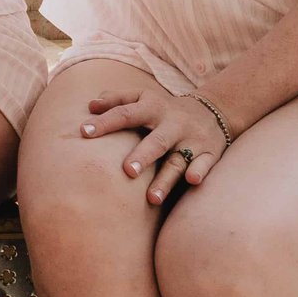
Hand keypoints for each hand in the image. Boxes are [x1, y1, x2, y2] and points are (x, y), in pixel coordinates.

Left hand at [79, 87, 231, 205]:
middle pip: (157, 141)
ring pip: (178, 161)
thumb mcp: (142, 97)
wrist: (213, 110)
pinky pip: (205, 164)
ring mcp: (192, 140)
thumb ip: (116, 100)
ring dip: (166, 179)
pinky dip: (200, 171)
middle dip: (143, 155)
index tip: (84, 132)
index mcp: (152, 108)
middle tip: (127, 171)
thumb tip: (90, 105)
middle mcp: (173, 124)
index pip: (126, 114)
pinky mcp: (209, 153)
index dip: (106, 122)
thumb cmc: (163, 109)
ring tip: (152, 199)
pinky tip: (192, 180)